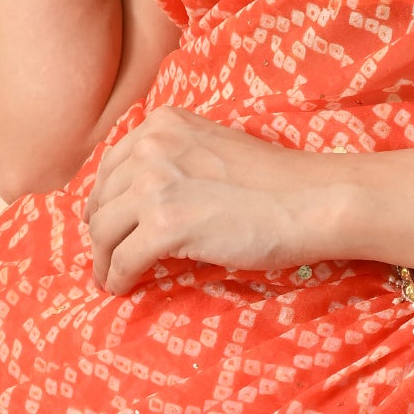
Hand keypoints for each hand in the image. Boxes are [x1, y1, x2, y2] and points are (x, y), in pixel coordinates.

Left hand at [86, 109, 413, 293]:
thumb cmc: (277, 181)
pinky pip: (122, 259)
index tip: (104, 223)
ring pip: (102, 231)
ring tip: (109, 276)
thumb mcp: (214, 148)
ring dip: (102, 259)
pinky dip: (116, 278)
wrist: (313, 199)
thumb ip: (177, 159)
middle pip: (101, 199)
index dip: (103, 200)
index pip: (111, 165)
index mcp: (164, 125)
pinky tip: (121, 288)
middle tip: (105, 256)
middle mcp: (152, 147)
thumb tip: (141, 197)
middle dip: (99, 231)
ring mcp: (156, 185)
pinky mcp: (166, 226)